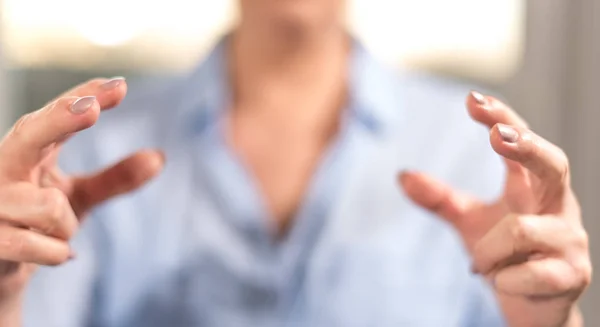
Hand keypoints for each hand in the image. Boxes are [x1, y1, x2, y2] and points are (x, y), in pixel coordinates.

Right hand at [0, 78, 163, 301]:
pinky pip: (44, 246)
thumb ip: (115, 178)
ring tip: (53, 233)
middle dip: (60, 119)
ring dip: (66, 227)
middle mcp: (3, 165)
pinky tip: (51, 254)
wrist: (2, 267)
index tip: (120, 86)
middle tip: (92, 108)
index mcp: (28, 150)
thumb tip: (159, 157)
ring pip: (50, 207)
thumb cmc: (37, 222)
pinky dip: (58, 253)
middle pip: (30, 132)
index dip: (84, 96)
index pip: (55, 115)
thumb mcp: (79, 196)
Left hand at [399, 92, 591, 326]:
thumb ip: (441, 200)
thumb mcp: (470, 223)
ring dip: (488, 249)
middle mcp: (557, 206)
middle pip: (553, 164)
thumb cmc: (505, 256)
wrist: (532, 308)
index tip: (472, 99)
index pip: (521, 142)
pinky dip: (503, 278)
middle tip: (497, 136)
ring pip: (521, 231)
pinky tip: (501, 282)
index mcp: (532, 188)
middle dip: (527, 148)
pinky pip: (531, 273)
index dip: (502, 119)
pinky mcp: (572, 274)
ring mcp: (569, 239)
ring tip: (480, 265)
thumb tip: (402, 175)